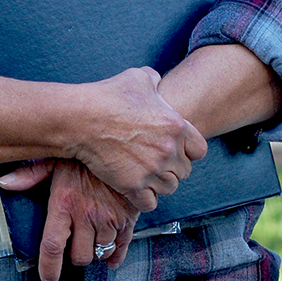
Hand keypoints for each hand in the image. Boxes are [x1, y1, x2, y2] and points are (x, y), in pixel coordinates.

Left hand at [0, 159, 138, 280]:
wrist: (121, 140)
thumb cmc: (86, 150)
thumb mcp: (55, 157)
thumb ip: (30, 174)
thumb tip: (6, 182)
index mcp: (65, 202)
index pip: (53, 246)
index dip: (49, 268)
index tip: (48, 278)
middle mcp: (87, 214)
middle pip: (79, 256)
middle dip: (74, 256)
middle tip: (73, 246)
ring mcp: (110, 218)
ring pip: (99, 253)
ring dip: (94, 251)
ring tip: (90, 240)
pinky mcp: (129, 218)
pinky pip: (121, 247)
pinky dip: (115, 255)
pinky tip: (110, 255)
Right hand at [68, 67, 207, 211]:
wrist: (82, 118)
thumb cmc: (108, 96)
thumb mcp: (139, 77)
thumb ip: (155, 81)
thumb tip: (157, 83)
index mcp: (176, 126)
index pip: (199, 150)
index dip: (188, 150)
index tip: (175, 148)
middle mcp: (168, 151)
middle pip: (185, 171)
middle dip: (172, 167)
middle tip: (155, 160)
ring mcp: (151, 170)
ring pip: (169, 188)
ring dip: (159, 183)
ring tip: (146, 174)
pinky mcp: (133, 186)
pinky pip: (150, 203)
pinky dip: (144, 198)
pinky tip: (135, 187)